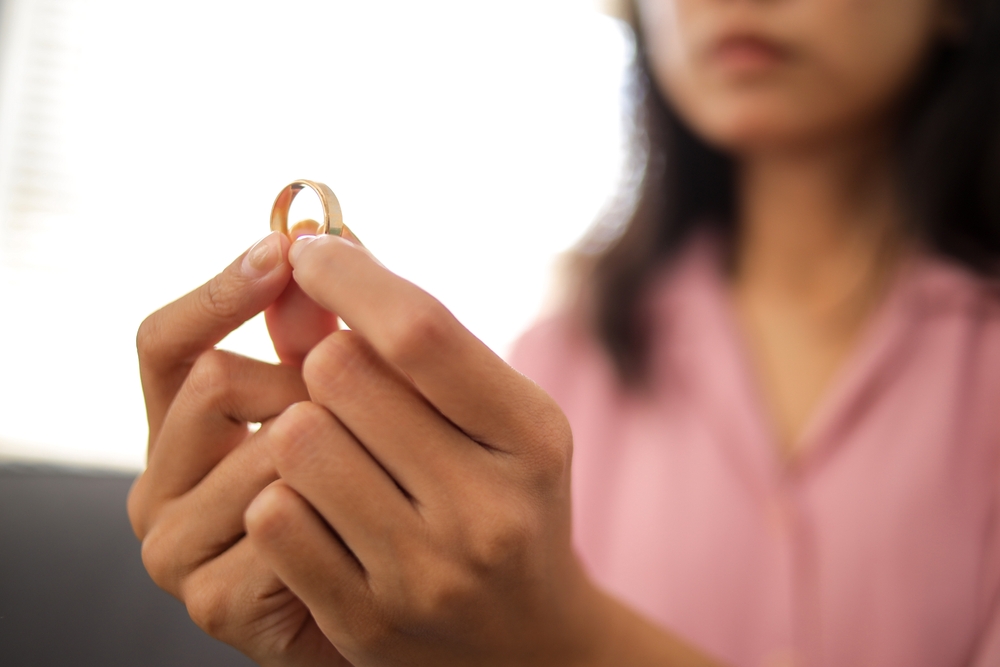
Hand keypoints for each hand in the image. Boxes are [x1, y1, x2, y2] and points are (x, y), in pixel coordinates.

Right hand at [127, 231, 349, 665]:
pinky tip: (372, 529)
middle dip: (308, 378)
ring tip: (386, 473)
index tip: (285, 250)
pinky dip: (341, 512)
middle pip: (216, 379)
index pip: (165, 342)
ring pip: (264, 445)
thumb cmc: (367, 490)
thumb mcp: (343, 399)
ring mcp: (177, 548)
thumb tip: (308, 242)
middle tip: (371, 406)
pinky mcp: (214, 601)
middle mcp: (160, 486)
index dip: (222, 291)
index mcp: (180, 429)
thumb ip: (317, 332)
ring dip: (341, 445)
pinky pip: (284, 521)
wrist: (396, 605)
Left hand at [242, 233, 598, 665]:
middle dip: (324, 360)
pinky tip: (314, 506)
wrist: (527, 643)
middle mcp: (488, 509)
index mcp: (531, 438)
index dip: (351, 276)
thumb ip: (412, 337)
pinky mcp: (368, 622)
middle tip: (338, 378)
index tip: (312, 250)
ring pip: (295, 443)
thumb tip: (319, 245)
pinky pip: (273, 519)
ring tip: (331, 447)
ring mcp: (427, 574)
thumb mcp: (491, 416)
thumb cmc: (504, 498)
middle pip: (341, 376)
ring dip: (296, 428)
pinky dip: (278, 496)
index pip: (421, 332)